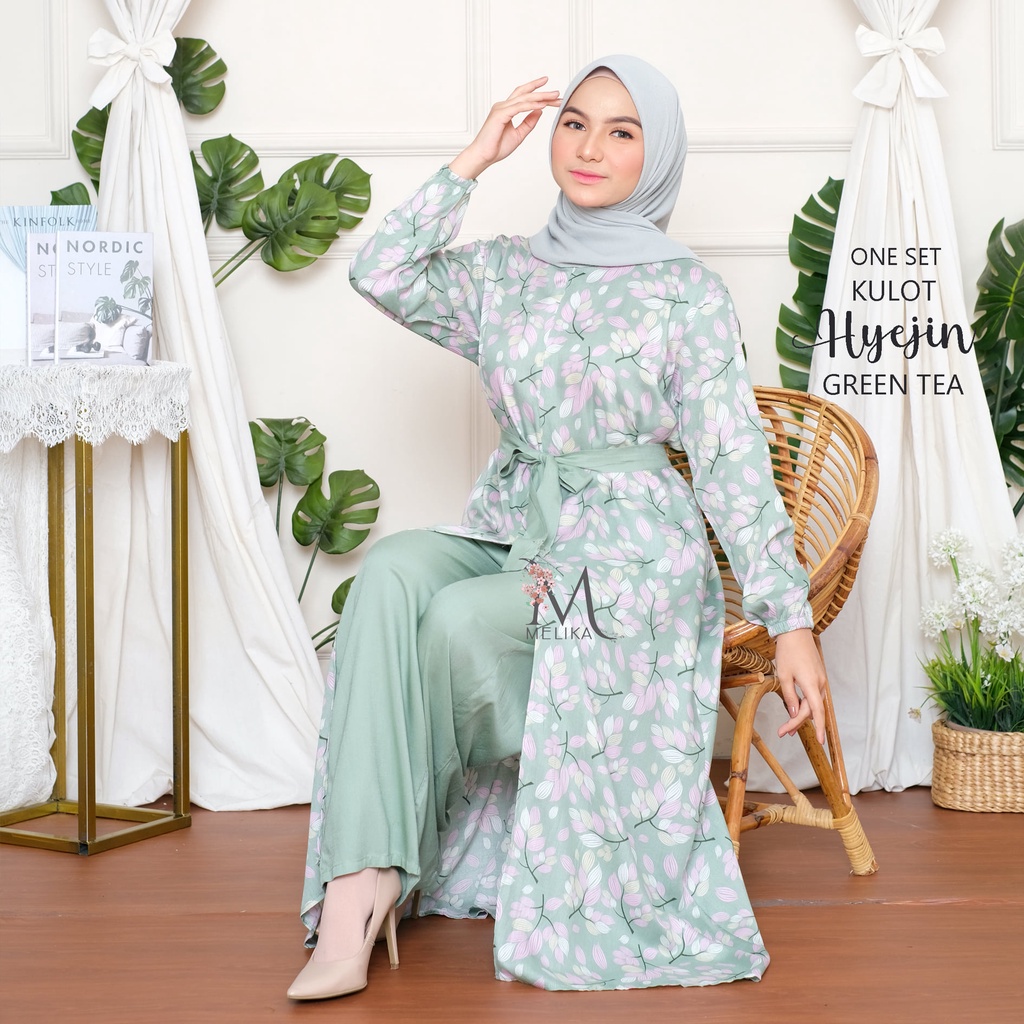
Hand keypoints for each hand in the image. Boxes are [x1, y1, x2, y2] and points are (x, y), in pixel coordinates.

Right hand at [449, 76, 561, 180]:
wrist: (484, 156)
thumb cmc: (496, 147)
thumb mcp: (519, 134)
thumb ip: (529, 122)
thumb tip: (540, 111)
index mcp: (506, 110)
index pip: (524, 96)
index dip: (537, 91)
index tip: (551, 92)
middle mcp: (503, 106)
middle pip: (526, 94)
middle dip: (542, 92)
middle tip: (557, 92)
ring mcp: (501, 108)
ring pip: (524, 98)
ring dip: (540, 97)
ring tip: (554, 96)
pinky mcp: (500, 114)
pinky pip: (519, 107)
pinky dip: (531, 105)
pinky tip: (542, 104)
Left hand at [774, 628, 826, 744]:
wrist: (795, 632)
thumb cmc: (787, 652)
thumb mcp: (783, 676)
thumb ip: (789, 696)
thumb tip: (795, 713)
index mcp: (811, 684)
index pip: (817, 711)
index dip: (818, 727)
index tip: (819, 741)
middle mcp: (819, 683)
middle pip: (812, 709)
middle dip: (798, 722)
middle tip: (784, 732)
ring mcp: (820, 679)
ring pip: (814, 703)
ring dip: (802, 715)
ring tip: (788, 726)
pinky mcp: (817, 676)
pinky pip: (814, 695)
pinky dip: (806, 704)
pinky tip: (797, 710)